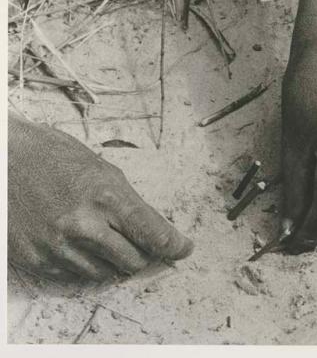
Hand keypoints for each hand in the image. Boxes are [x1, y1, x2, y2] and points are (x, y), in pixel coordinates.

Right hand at [8, 113, 192, 281]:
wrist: (5, 159)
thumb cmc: (56, 157)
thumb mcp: (103, 172)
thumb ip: (130, 205)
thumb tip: (154, 231)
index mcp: (105, 196)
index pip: (153, 233)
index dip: (174, 245)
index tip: (183, 249)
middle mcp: (83, 225)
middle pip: (134, 260)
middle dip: (144, 254)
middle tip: (143, 245)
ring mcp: (58, 245)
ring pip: (107, 273)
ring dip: (114, 260)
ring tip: (105, 238)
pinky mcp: (37, 259)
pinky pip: (76, 275)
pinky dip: (86, 263)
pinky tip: (79, 243)